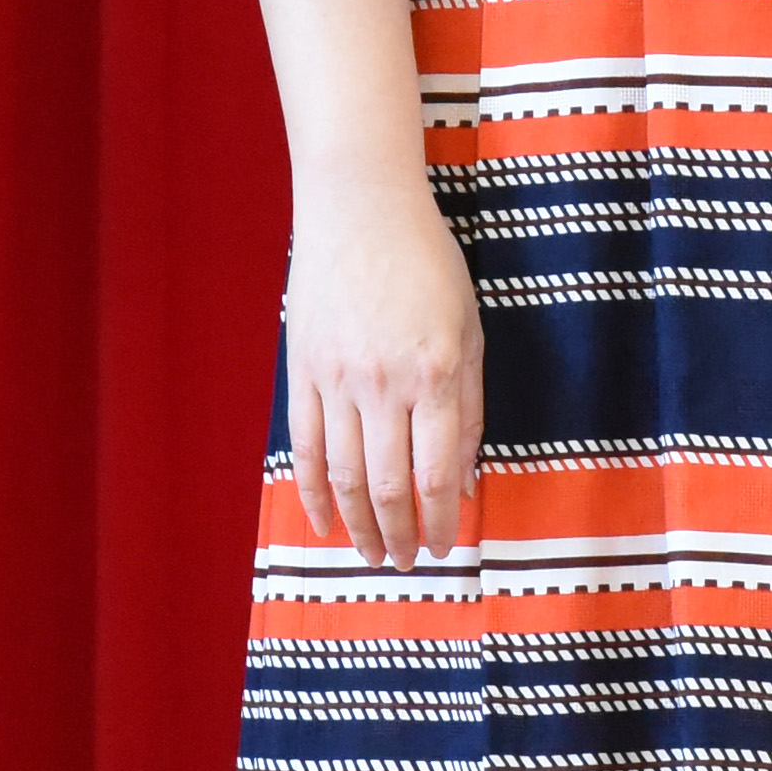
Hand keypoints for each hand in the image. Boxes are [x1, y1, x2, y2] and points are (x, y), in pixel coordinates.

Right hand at [281, 179, 483, 566]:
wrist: (360, 208)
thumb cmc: (427, 264)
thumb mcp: (470, 331)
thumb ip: (469, 409)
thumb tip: (465, 479)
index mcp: (436, 373)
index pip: (438, 472)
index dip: (442, 519)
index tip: (445, 547)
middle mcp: (384, 383)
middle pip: (387, 483)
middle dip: (400, 534)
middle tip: (407, 562)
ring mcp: (336, 378)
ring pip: (342, 473)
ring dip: (359, 524)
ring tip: (373, 554)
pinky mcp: (301, 370)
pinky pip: (303, 445)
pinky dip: (312, 490)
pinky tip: (324, 521)